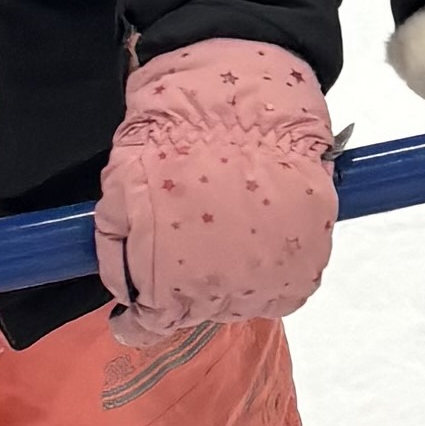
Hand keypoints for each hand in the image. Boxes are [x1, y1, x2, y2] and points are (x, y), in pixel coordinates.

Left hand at [96, 38, 334, 369]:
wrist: (245, 100)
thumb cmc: (173, 138)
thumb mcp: (118, 187)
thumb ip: (114, 248)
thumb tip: (123, 290)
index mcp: (168, 284)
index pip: (150, 326)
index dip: (139, 318)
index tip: (134, 312)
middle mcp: (222, 296)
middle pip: (198, 312)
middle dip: (184, 287)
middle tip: (186, 242)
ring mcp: (271, 282)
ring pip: (243, 301)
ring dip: (231, 278)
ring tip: (226, 230)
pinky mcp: (310, 264)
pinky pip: (285, 286)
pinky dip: (271, 269)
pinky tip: (260, 235)